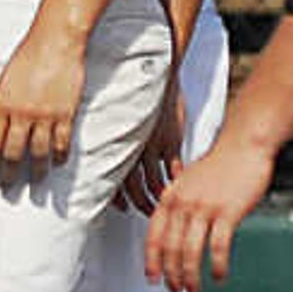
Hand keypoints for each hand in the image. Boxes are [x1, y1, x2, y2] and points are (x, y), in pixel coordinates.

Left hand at [0, 20, 87, 178]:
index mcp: (0, 104)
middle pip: (12, 153)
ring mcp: (44, 115)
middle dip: (8, 173)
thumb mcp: (2, 82)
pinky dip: (59, 156)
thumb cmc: (26, 57)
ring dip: (36, 170)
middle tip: (8, 185)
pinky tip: (57, 162)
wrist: (55, 41)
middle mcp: (20, 113)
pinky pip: (62, 143)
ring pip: (38, 153)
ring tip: (36, 180)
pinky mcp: (65, 113)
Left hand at [119, 72, 187, 214]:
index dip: (118, 198)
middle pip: (134, 187)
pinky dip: (176, 181)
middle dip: (140, 204)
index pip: (114, 179)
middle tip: (148, 212)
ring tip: (164, 202)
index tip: (123, 208)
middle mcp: (132, 148)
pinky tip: (178, 185)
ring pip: (155, 182)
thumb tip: (114, 160)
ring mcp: (153, 146)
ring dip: (159, 196)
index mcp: (118, 144)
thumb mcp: (126, 122)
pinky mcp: (171, 141)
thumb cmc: (141, 101)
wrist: (160, 80)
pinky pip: (173, 170)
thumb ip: (122, 142)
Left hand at [144, 137, 278, 291]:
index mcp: (170, 197)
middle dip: (171, 275)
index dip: (152, 261)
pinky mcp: (227, 212)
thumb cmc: (219, 165)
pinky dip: (217, 266)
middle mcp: (183, 203)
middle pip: (171, 249)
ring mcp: (205, 208)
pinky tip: (219, 276)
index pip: (154, 236)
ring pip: (191, 252)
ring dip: (191, 276)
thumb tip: (173, 232)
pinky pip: (218, 247)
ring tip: (193, 290)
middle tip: (176, 290)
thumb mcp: (188, 181)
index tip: (152, 278)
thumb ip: (178, 203)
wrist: (244, 144)